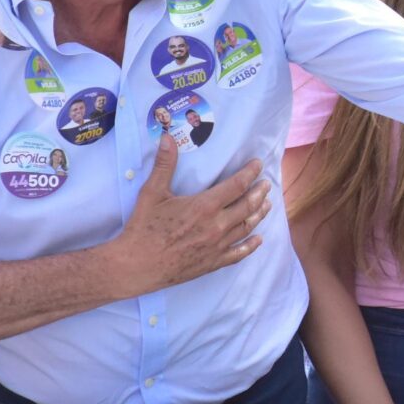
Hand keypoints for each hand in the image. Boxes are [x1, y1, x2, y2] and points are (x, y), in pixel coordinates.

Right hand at [100, 132, 271, 295]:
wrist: (136, 266)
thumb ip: (164, 165)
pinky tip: (258, 240)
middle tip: (267, 184)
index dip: (250, 173)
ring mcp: (217, 246)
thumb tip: (167, 138)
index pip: (237, 185)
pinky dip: (251, 246)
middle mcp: (217, 226)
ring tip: (267, 205)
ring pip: (246, 228)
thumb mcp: (152, 193)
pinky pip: (238, 254)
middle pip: (247, 206)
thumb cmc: (143, 228)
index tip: (258, 165)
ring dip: (259, 214)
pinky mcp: (213, 263)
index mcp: (204, 206)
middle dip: (259, 193)